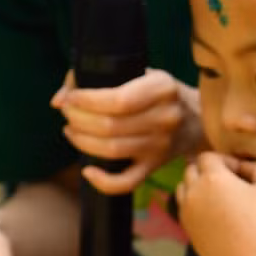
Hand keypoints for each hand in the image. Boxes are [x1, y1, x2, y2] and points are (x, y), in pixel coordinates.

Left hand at [53, 68, 201, 193]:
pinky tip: (87, 170)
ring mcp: (161, 146)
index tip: (70, 97)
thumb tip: (58, 99)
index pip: (118, 99)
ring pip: (113, 151)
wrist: (196, 119)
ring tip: (71, 130)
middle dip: (79, 119)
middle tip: (67, 112)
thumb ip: (97, 78)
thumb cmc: (157, 92)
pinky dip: (103, 181)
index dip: (87, 100)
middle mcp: (165, 117)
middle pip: (111, 126)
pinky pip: (126, 182)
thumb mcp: (138, 73)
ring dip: (82, 141)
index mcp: (163, 88)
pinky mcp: (155, 166)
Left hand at [175, 153, 255, 255]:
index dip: (225, 161)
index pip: (208, 157)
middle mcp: (193, 193)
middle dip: (208, 171)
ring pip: (183, 189)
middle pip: (191, 170)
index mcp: (211, 178)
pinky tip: (217, 215)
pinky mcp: (187, 231)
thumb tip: (245, 166)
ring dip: (197, 187)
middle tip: (231, 184)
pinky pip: (185, 209)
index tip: (241, 173)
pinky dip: (196, 206)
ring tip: (220, 198)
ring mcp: (187, 213)